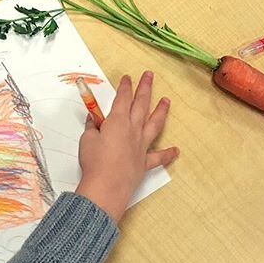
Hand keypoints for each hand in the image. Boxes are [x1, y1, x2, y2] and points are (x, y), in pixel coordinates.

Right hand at [75, 71, 178, 222]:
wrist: (107, 186)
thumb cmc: (95, 162)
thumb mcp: (87, 139)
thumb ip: (92, 127)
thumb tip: (93, 121)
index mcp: (117, 121)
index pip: (123, 98)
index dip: (125, 86)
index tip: (128, 78)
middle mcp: (133, 129)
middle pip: (141, 104)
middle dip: (145, 88)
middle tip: (150, 76)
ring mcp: (141, 145)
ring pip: (154, 124)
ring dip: (161, 111)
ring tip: (167, 101)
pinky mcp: (144, 162)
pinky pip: (158, 157)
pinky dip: (168, 154)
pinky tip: (176, 150)